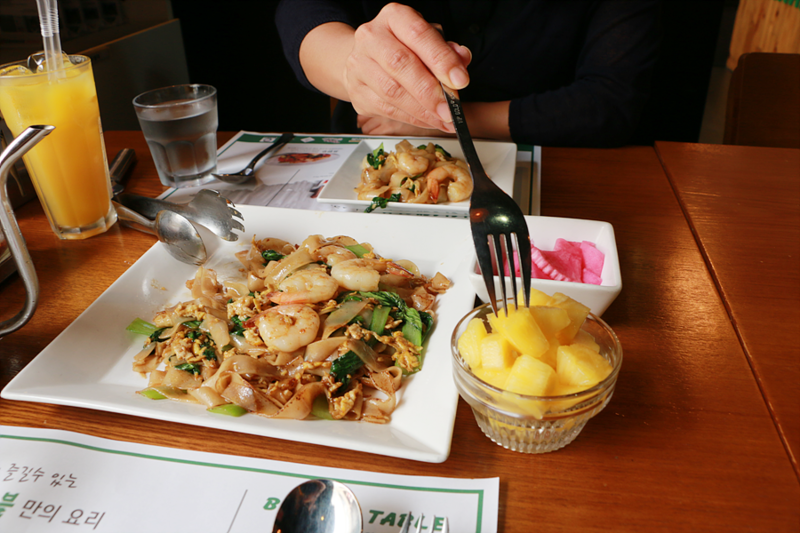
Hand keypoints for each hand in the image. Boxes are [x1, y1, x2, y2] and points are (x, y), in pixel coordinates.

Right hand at [344, 3, 470, 132]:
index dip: (441, 58)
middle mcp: (371, 37)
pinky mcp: (356, 91)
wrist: (366, 58)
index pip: (418, 33)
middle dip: (430, 91)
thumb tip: (462, 59)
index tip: (460, 80)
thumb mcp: (427, 40)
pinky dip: (412, 118)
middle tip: (450, 108)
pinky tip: (429, 121)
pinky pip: (386, 110)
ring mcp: (359, 65)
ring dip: (422, 110)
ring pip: (392, 92)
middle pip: (400, 64)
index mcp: (393, 16)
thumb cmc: (403, 47)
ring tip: (444, 119)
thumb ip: (446, 50)